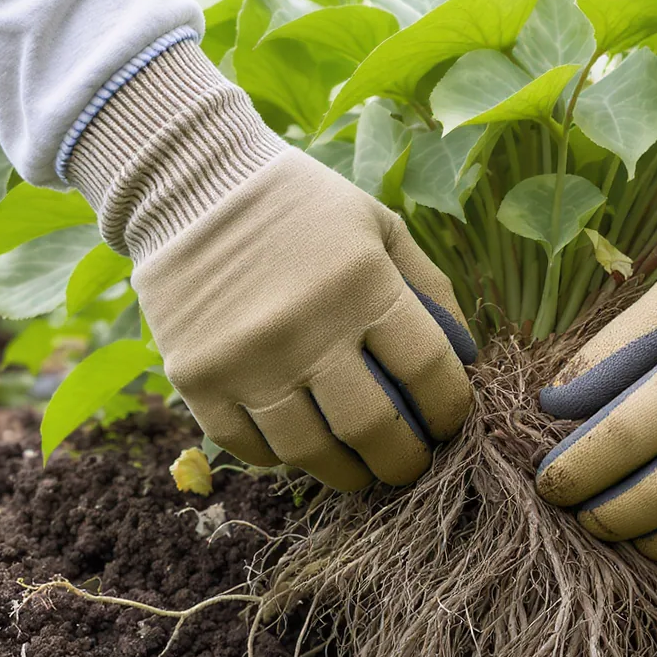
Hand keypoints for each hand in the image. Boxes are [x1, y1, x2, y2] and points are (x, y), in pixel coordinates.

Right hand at [67, 39, 475, 489]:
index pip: (428, 372)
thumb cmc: (301, 207)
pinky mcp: (197, 379)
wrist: (189, 182)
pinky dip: (281, 457)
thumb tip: (468, 359)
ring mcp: (246, 359)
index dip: (450, 409)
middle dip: (404, 462)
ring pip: (309, 452)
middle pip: (373, 429)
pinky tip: (299, 447)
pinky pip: (249, 447)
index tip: (449, 423)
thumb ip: (430, 287)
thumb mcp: (378, 225)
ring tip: (360, 470)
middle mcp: (305, 328)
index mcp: (362, 284)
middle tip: (411, 466)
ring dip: (346, 474)